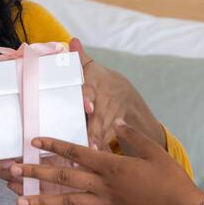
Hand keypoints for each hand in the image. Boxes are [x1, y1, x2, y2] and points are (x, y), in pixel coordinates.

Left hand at [6, 121, 203, 204]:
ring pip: (68, 202)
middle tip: (12, 170)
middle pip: (63, 177)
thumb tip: (114, 124)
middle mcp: (103, 185)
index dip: (53, 145)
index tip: (33, 140)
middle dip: (35, 173)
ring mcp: (106, 204)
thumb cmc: (170, 177)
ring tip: (19, 201)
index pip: (76, 152)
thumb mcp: (153, 150)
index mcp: (111, 165)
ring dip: (42, 202)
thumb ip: (131, 136)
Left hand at [69, 36, 164, 151]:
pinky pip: (107, 143)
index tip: (88, 106)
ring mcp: (113, 119)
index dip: (89, 98)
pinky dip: (101, 151)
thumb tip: (72, 41)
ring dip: (98, 144)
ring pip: (105, 132)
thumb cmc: (103, 86)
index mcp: (98, 86)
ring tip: (90, 156)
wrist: (131, 103)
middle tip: (88, 142)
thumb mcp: (94, 70)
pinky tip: (93, 163)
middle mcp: (107, 103)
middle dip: (95, 129)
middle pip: (100, 117)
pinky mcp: (114, 132)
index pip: (91, 90)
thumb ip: (80, 59)